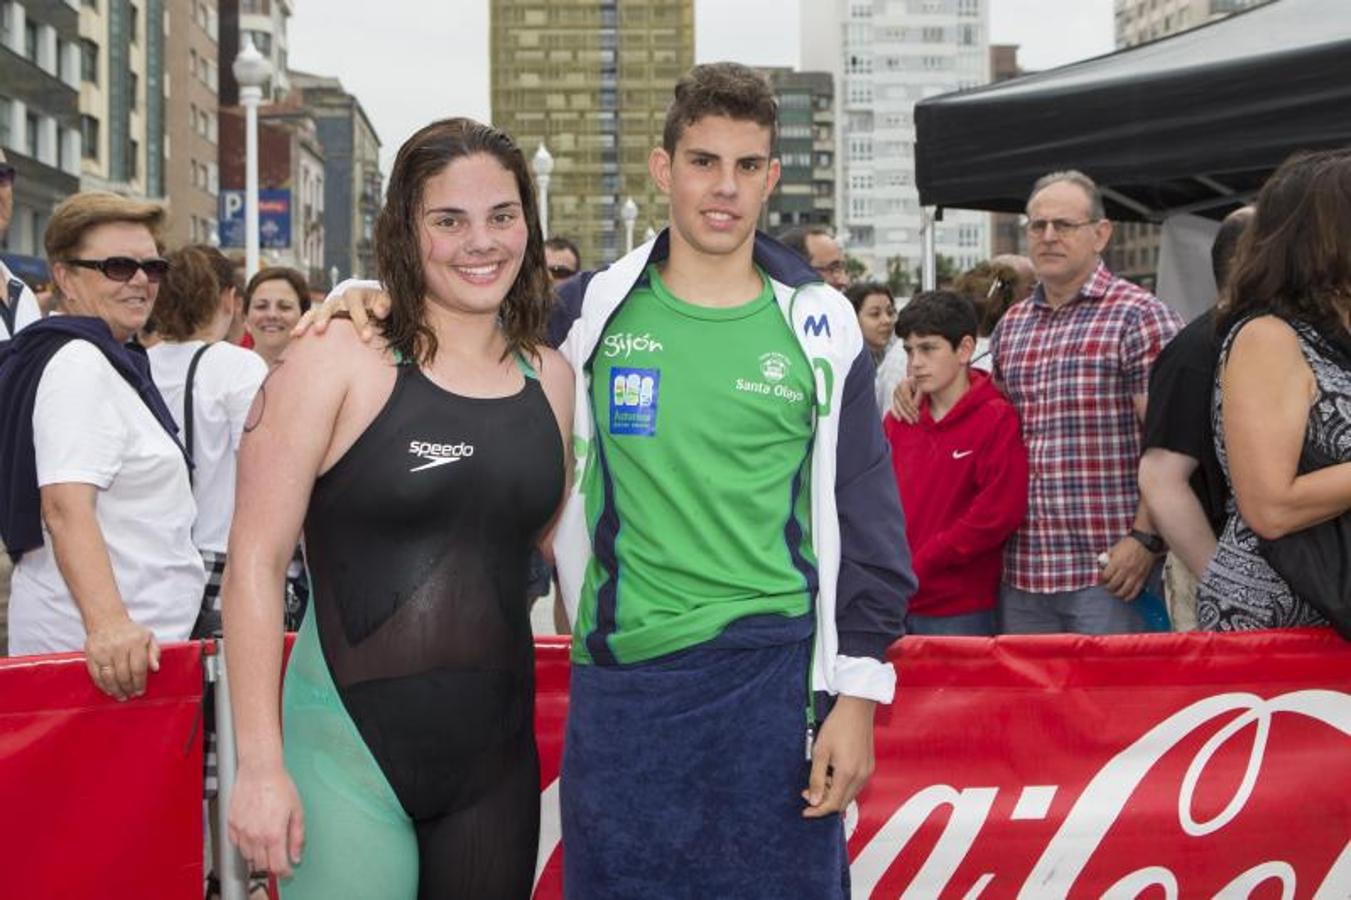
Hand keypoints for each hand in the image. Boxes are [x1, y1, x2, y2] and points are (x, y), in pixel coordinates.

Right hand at [84, 617, 159, 700]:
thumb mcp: (148, 637)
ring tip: (121, 696)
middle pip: (123, 675)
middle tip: (131, 695)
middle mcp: (119, 647)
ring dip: (116, 690)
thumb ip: (154, 652)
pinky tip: (109, 690)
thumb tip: (156, 668)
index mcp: (136, 642)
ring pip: (109, 677)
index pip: (138, 668)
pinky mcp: (91, 655)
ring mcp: (103, 652)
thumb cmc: (131, 632)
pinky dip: (103, 685)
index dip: (140, 683)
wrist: (107, 621)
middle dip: (128, 688)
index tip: (141, 691)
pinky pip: (96, 675)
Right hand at [228, 762, 305, 878]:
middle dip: (272, 865)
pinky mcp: (231, 824)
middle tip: (278, 858)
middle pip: (262, 864)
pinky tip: (253, 837)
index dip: (284, 873)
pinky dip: (245, 846)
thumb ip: (297, 836)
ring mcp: (241, 831)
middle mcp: (255, 836)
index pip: (277, 865)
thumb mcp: (297, 810)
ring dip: (258, 856)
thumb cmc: (278, 785)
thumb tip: (296, 855)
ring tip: (266, 846)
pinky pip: (237, 844)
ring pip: (248, 857)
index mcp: (273, 834)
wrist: (258, 769)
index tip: (287, 872)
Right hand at [292, 279, 389, 341]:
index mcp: (357, 293)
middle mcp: (341, 298)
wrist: (372, 303)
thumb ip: (386, 304)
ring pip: (317, 311)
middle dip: (326, 317)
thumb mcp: (387, 302)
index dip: (360, 319)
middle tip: (321, 330)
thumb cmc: (381, 305)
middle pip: (331, 305)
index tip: (367, 338)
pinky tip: (294, 336)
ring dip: (310, 321)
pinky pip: (309, 318)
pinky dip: (302, 325)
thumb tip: (380, 312)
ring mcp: (329, 307)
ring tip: (301, 333)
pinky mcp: (322, 315)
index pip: (355, 303)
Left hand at [802, 695, 875, 817]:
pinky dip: (842, 786)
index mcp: (848, 774)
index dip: (817, 811)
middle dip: (824, 802)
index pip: (832, 804)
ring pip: (849, 795)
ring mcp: (867, 772)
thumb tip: (814, 801)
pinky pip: (855, 786)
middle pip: (842, 803)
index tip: (805, 811)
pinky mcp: (869, 767)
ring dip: (833, 794)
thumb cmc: (837, 726)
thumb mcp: (820, 752)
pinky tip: (832, 774)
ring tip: (820, 779)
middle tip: (808, 792)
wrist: (856, 708)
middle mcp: (861, 776)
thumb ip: (817, 779)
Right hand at [890, 377, 918, 423]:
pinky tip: (900, 419)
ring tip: (911, 421)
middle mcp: (897, 387)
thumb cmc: (920, 386)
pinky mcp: (893, 397)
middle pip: (902, 403)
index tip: (918, 413)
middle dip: (909, 413)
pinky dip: (896, 413)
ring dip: (905, 415)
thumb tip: (914, 406)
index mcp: (904, 383)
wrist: (915, 382)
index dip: (912, 407)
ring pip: (898, 406)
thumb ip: (917, 397)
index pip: (906, 398)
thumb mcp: (920, 389)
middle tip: (916, 420)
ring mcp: (894, 393)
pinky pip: (893, 406)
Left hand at [1099, 535, 1155, 599]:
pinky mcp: (1142, 579)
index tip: (1101, 580)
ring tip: (1115, 591)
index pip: (1105, 577)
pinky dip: (1129, 597)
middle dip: (1108, 587)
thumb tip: (1101, 566)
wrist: (1146, 543)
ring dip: (1117, 594)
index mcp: (1117, 562)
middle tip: (1107, 586)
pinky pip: (1135, 592)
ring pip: (1123, 591)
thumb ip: (1107, 558)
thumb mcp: (1114, 548)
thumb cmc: (1129, 544)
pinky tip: (1125, 596)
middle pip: (1113, 585)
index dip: (1101, 580)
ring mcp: (1134, 576)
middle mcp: (1125, 570)